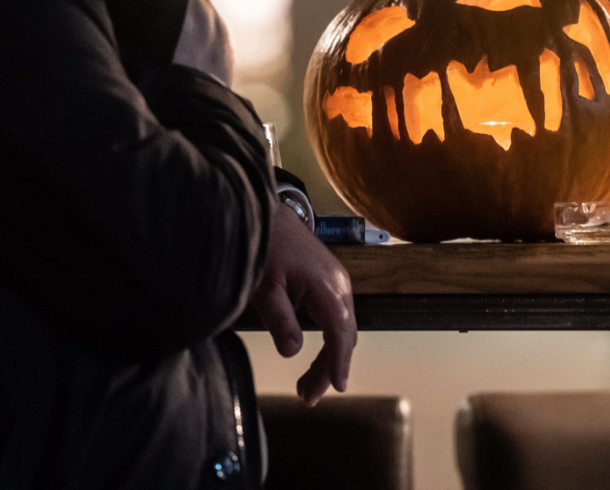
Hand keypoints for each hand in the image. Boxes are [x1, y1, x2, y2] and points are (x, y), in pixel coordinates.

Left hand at [250, 204, 356, 404]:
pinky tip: (312, 355)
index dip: (339, 362)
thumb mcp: (265, 286)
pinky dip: (327, 340)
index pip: (340, 332)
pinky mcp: (329, 282)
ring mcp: (337, 282)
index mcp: (327, 286)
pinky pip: (334, 317)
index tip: (337, 386)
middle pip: (344, 335)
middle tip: (306, 396)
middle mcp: (339, 285)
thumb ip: (279, 319)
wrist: (269, 213)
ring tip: (306, 386)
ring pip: (341, 328)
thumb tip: (292, 352)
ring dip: (328, 356)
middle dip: (329, 368)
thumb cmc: (266, 245)